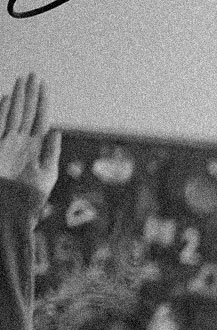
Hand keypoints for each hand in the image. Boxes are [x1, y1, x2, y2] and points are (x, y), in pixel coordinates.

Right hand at [0, 74, 60, 200]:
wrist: (9, 215)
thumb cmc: (28, 200)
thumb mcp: (45, 176)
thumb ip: (51, 153)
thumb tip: (56, 131)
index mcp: (35, 148)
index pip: (39, 120)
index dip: (42, 103)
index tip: (44, 85)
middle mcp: (20, 143)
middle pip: (27, 113)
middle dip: (30, 95)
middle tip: (34, 74)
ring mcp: (7, 145)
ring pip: (14, 116)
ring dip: (19, 98)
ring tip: (22, 80)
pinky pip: (0, 127)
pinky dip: (4, 113)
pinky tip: (9, 99)